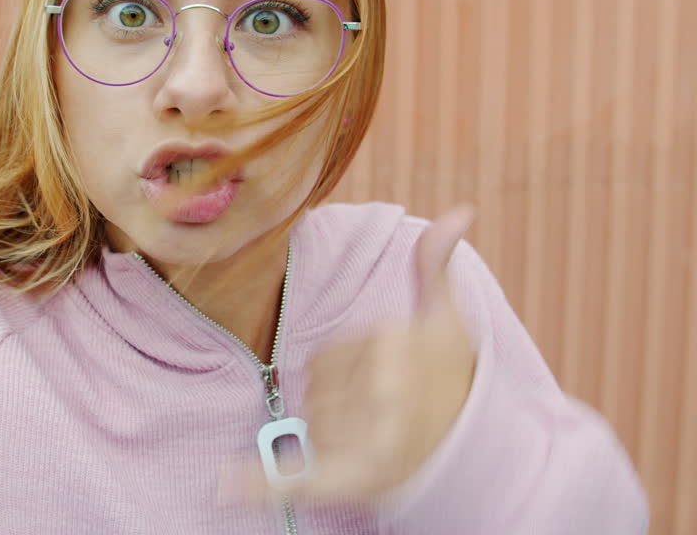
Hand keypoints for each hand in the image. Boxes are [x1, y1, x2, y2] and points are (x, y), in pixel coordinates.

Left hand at [223, 206, 477, 505]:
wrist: (471, 459)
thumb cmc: (450, 385)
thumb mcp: (449, 322)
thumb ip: (436, 267)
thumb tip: (459, 210)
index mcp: (392, 351)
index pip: (327, 357)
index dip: (348, 371)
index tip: (384, 384)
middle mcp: (378, 394)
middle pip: (316, 391)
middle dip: (338, 404)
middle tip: (378, 416)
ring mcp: (366, 440)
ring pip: (313, 426)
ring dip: (332, 436)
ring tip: (373, 443)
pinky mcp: (351, 482)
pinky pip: (295, 480)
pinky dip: (260, 485)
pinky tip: (226, 482)